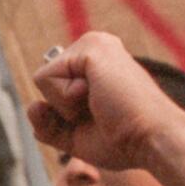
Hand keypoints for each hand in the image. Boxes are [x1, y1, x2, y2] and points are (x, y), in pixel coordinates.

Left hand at [28, 32, 184, 171]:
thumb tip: (32, 106)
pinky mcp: (89, 47)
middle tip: (102, 113)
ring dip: (65, 106)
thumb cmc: (125, 142)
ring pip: (42, 80)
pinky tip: (96, 97)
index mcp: (96, 66)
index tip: (100, 120)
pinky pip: (45, 78)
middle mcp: (95, 48)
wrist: (153, 141)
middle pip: (45, 84)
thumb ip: (49, 125)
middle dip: (63, 111)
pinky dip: (64, 100)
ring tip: (101, 104)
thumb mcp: (76, 136)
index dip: (64, 116)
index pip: (52, 90)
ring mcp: (93, 43)